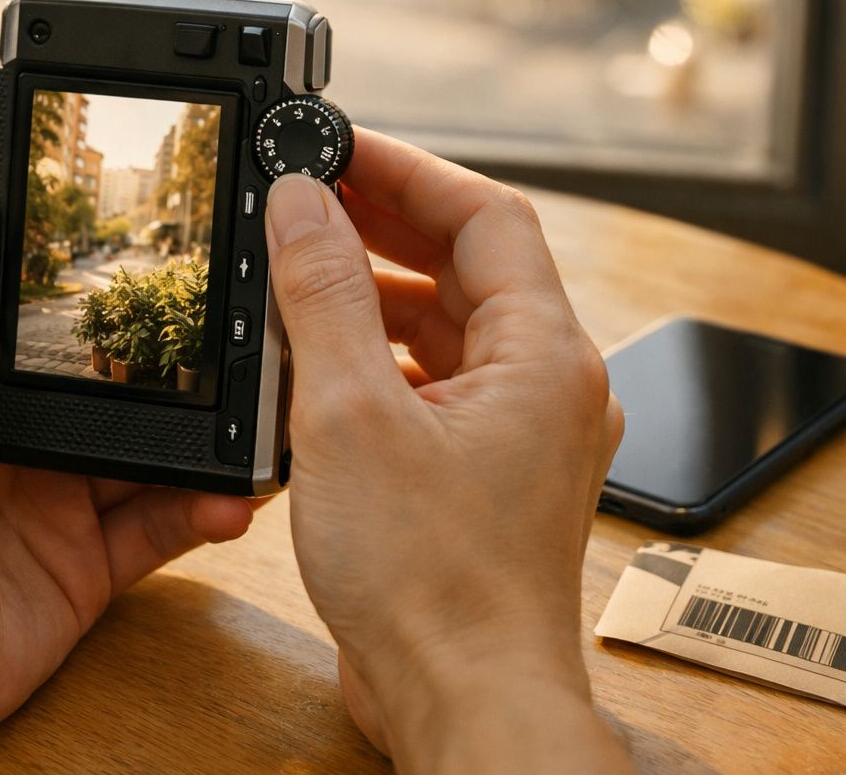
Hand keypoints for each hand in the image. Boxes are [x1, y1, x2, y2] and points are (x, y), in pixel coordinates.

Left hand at [0, 178, 254, 773]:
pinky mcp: (84, 567)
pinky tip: (236, 495)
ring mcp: (55, 502)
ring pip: (154, 454)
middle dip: (178, 365)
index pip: (52, 319)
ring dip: (206, 438)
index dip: (106, 291)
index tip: (169, 256)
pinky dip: (203, 510)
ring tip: (260, 412)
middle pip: (118, 385)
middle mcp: (16, 436)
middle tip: (244, 334)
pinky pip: (160, 528)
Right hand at [263, 132, 629, 773]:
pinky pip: (433, 383)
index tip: (338, 145)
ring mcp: (517, 433)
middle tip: (308, 195)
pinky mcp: (481, 474)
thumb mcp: (352, 413)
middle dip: (385, 225)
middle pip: (468, 267)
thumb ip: (324, 295)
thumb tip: (303, 203)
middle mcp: (546, 386)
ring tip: (299, 271)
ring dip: (374, 294)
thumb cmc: (432, 582)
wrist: (462, 700)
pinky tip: (315, 363)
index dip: (409, 170)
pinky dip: (377, 358)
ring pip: (447, 328)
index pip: (486, 216)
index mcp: (543, 355)